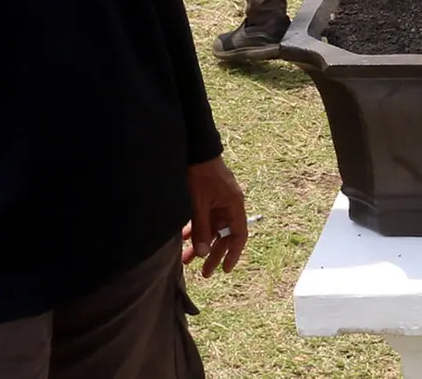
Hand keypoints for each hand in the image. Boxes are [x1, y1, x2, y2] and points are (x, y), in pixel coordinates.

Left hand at [182, 156, 247, 277]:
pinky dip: (195, 230)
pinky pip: (203, 219)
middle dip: (213, 254)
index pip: (239, 236)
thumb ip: (201, 229)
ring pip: (211, 229)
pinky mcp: (208, 198)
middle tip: (204, 272)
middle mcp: (229, 205)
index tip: (225, 270)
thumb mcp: (199, 204)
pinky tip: (183, 239)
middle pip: (224, 236)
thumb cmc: (200, 174)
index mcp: (234, 206)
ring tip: (187, 259)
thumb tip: (204, 253)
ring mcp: (218, 202)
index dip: (233, 254)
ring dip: (201, 243)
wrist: (196, 149)